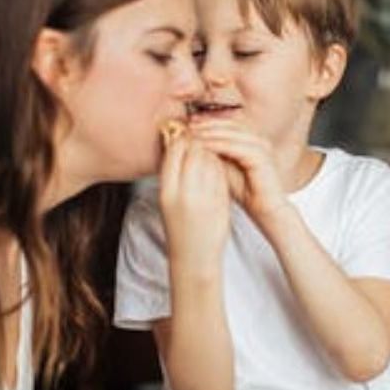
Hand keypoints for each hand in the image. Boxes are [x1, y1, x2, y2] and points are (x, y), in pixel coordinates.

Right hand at [158, 132, 230, 266]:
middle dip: (199, 140)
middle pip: (194, 150)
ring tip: (210, 151)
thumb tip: (177, 141)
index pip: (175, 149)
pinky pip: (222, 173)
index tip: (186, 132)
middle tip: (202, 137)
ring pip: (210, 159)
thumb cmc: (180, 226)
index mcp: (167, 190)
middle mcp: (184, 192)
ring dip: (212, 150)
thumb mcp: (169, 199)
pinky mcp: (220, 201)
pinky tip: (219, 166)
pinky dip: (221, 164)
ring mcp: (204, 196)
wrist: (194, 257)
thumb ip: (174, 173)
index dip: (182, 136)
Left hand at [190, 118, 288, 225]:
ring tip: (193, 132)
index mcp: (253, 140)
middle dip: (208, 122)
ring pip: (233, 131)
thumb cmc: (247, 192)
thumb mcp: (226, 168)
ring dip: (211, 131)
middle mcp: (259, 139)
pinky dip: (218, 144)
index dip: (209, 120)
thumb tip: (194, 141)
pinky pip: (236, 146)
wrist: (266, 211)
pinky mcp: (262, 157)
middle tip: (189, 124)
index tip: (189, 122)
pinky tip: (203, 145)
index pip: (230, 122)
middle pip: (231, 122)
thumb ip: (215, 154)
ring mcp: (262, 147)